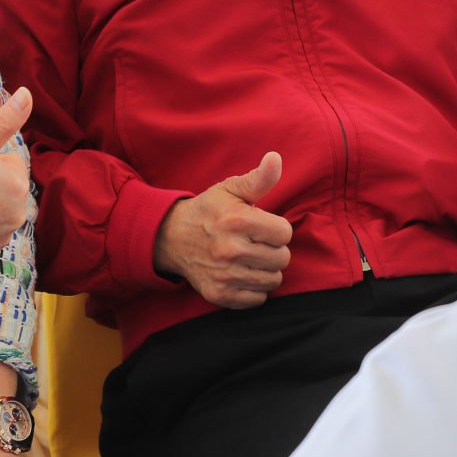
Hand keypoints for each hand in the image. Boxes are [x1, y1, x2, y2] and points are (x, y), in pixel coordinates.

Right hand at [153, 152, 292, 308]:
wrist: (172, 238)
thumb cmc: (209, 211)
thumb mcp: (230, 189)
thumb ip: (258, 178)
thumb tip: (275, 158)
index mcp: (236, 220)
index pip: (284, 233)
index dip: (277, 228)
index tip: (262, 225)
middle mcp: (230, 250)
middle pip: (282, 258)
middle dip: (274, 249)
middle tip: (256, 242)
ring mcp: (224, 275)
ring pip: (273, 280)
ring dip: (266, 269)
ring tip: (251, 257)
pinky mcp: (220, 294)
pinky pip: (258, 299)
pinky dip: (254, 289)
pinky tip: (242, 273)